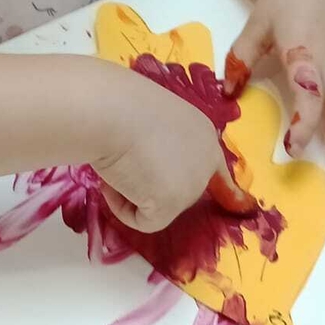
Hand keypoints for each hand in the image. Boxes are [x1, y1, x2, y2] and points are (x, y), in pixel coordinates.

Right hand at [92, 68, 256, 233]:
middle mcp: (206, 161)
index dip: (203, 182)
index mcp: (203, 134)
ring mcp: (192, 185)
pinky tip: (111, 183)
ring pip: (161, 206)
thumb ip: (165, 141)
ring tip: (115, 165)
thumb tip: (152, 165)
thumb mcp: (153, 117)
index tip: (201, 196)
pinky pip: (143, 221)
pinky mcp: (171, 205)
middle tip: (127, 164)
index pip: (215, 170)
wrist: (110, 110)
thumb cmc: (121, 103)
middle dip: (153, 184)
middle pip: (182, 189)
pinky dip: (121, 207)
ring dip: (134, 193)